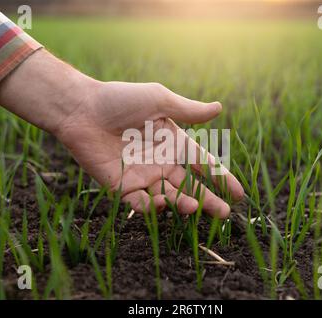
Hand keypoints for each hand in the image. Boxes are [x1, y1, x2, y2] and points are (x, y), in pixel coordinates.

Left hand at [0, 50, 243, 217]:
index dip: (221, 178)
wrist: (81, 109)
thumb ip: (188, 110)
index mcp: (172, 142)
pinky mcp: (121, 186)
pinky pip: (139, 203)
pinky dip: (150, 208)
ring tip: (193, 208)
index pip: (202, 163)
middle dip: (208, 200)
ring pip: (168, 197)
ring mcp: (141, 175)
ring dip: (181, 204)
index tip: (239, 194)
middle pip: (189, 186)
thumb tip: (219, 108)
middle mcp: (160, 161)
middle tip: (224, 213)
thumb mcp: (159, 101)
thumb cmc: (120, 100)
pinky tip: (159, 205)